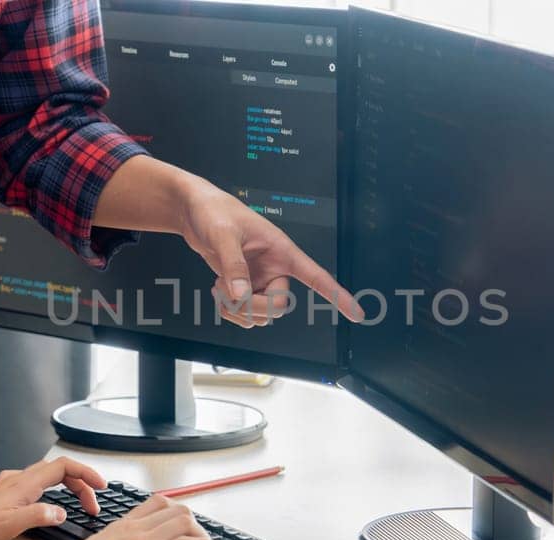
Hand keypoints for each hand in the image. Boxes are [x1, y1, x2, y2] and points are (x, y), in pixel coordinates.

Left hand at [0, 457, 106, 539]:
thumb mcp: (12, 525)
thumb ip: (41, 515)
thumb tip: (61, 512)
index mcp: (23, 483)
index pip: (64, 467)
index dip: (86, 473)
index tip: (101, 485)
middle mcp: (17, 479)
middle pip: (59, 470)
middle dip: (81, 484)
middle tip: (92, 505)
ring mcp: (10, 485)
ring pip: (47, 476)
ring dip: (68, 487)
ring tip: (79, 503)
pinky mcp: (5, 494)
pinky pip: (36, 484)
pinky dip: (52, 490)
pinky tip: (50, 503)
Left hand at [178, 186, 363, 327]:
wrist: (195, 211)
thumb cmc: (214, 211)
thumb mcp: (223, 235)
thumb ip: (233, 265)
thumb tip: (242, 294)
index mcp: (282, 251)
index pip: (317, 276)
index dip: (338, 296)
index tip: (358, 314)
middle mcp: (275, 268)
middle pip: (279, 306)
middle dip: (253, 308)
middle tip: (230, 295)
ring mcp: (260, 280)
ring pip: (261, 315)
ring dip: (237, 310)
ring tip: (219, 288)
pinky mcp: (245, 287)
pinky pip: (245, 313)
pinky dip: (230, 310)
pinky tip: (218, 291)